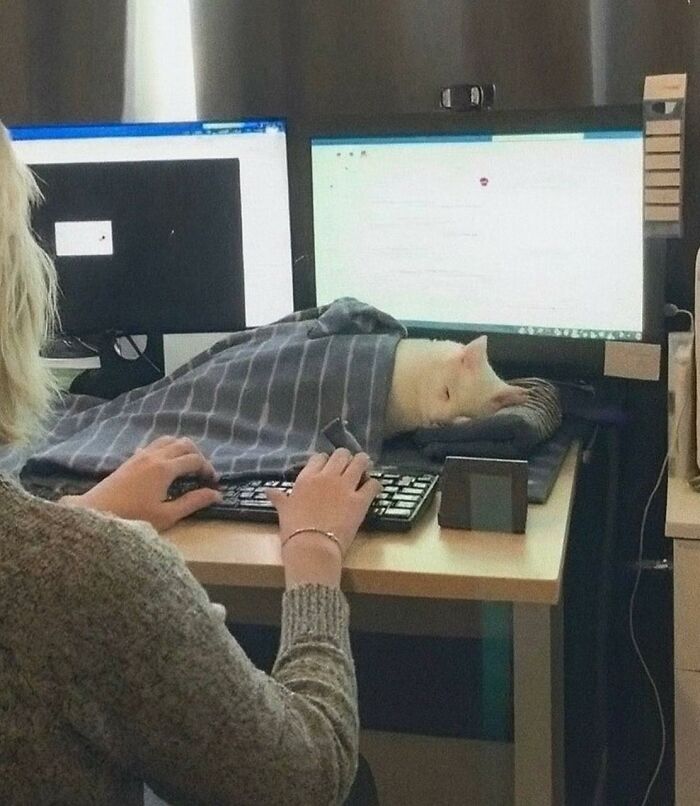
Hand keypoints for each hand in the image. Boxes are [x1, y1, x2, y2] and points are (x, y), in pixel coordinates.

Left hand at [59, 436, 221, 530]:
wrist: (94, 515)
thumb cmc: (132, 518)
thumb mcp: (166, 515)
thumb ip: (193, 502)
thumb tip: (216, 494)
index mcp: (165, 468)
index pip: (195, 460)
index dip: (208, 469)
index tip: (213, 483)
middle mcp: (154, 456)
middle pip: (184, 444)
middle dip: (198, 456)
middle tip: (203, 473)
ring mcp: (140, 455)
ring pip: (168, 440)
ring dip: (182, 449)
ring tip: (186, 466)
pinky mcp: (130, 460)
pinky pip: (154, 445)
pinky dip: (166, 449)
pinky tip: (165, 465)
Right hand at [266, 449, 381, 588]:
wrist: (311, 547)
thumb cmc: (293, 530)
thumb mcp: (283, 511)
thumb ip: (279, 498)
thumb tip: (267, 490)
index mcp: (307, 478)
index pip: (319, 457)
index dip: (325, 461)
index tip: (328, 467)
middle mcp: (327, 476)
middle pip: (341, 455)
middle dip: (346, 458)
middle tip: (349, 466)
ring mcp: (345, 487)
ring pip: (360, 462)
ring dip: (363, 464)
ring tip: (365, 469)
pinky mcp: (360, 500)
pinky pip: (373, 484)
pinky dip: (374, 485)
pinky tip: (373, 489)